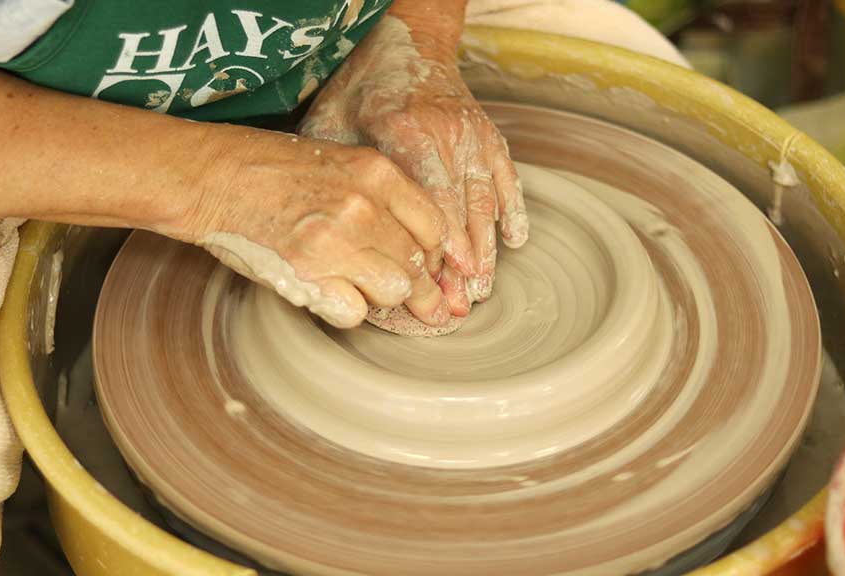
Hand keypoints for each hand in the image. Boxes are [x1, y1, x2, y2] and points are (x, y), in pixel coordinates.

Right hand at [173, 129, 449, 328]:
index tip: (430, 267)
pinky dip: (346, 309)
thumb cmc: (270, 168)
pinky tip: (331, 293)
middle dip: (416, 285)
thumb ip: (381, 195)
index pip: (435, 226)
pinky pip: (355, 312)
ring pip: (394, 291)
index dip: (436, 255)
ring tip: (359, 286)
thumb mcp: (338, 161)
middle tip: (417, 301)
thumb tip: (419, 244)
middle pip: (418, 264)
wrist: (212, 177)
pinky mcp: (308, 275)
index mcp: (376, 173)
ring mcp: (337, 243)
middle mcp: (363, 207)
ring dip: (380, 295)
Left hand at [299, 14, 528, 315]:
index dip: (436, 245)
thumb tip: (329, 231)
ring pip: (484, 200)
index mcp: (403, 131)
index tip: (436, 282)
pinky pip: (506, 178)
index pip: (427, 199)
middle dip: (460, 263)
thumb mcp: (332, 124)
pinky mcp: (489, 135)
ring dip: (485, 248)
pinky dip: (512, 210)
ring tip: (479, 289)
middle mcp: (446, 133)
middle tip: (458, 304)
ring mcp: (473, 134)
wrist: (407, 44)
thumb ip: (335, 172)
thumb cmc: (361, 91)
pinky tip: (515, 242)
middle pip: (459, 210)